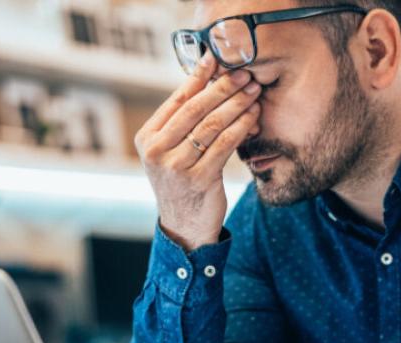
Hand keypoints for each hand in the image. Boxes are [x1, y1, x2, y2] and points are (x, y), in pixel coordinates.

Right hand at [134, 53, 261, 250]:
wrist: (184, 226)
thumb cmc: (183, 182)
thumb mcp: (173, 151)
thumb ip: (183, 122)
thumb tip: (209, 80)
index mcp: (147, 137)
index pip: (176, 99)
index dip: (198, 76)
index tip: (217, 58)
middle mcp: (156, 151)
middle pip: (195, 109)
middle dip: (223, 87)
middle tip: (244, 72)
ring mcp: (176, 166)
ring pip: (212, 125)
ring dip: (236, 104)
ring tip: (253, 91)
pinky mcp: (198, 179)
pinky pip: (225, 144)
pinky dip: (241, 127)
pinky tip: (253, 117)